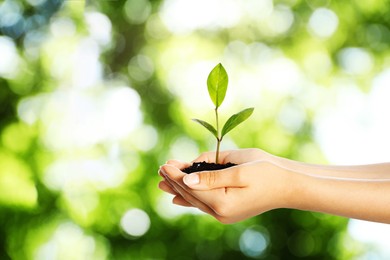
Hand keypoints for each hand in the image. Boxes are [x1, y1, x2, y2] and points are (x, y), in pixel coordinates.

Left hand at [158, 149, 291, 222]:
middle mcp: (221, 212)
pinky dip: (190, 198)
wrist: (288, 185)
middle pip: (191, 195)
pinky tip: (178, 198)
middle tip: (160, 168)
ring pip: (195, 200)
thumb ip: (211, 176)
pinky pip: (204, 204)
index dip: (176, 176)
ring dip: (180, 188)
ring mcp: (224, 214)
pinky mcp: (228, 211)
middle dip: (175, 181)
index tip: (164, 165)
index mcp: (223, 202)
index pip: (191, 188)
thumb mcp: (239, 170)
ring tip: (163, 180)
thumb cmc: (267, 172)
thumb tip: (186, 180)